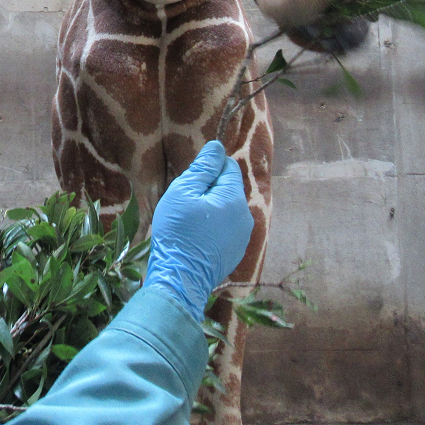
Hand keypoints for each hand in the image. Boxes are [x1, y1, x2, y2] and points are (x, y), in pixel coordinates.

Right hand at [144, 141, 253, 320]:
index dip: (208, 168)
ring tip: (188, 221)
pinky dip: (213, 227)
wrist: (180, 277)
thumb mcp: (184, 192)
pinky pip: (226, 229)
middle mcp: (246, 216)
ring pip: (227, 210)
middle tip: (185, 202)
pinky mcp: (235, 252)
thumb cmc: (178, 230)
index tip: (189, 181)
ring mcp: (243, 237)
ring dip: (211, 209)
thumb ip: (203, 168)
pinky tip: (196, 237)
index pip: (228, 167)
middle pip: (228, 189)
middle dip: (208, 189)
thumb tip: (217, 147)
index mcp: (234, 198)